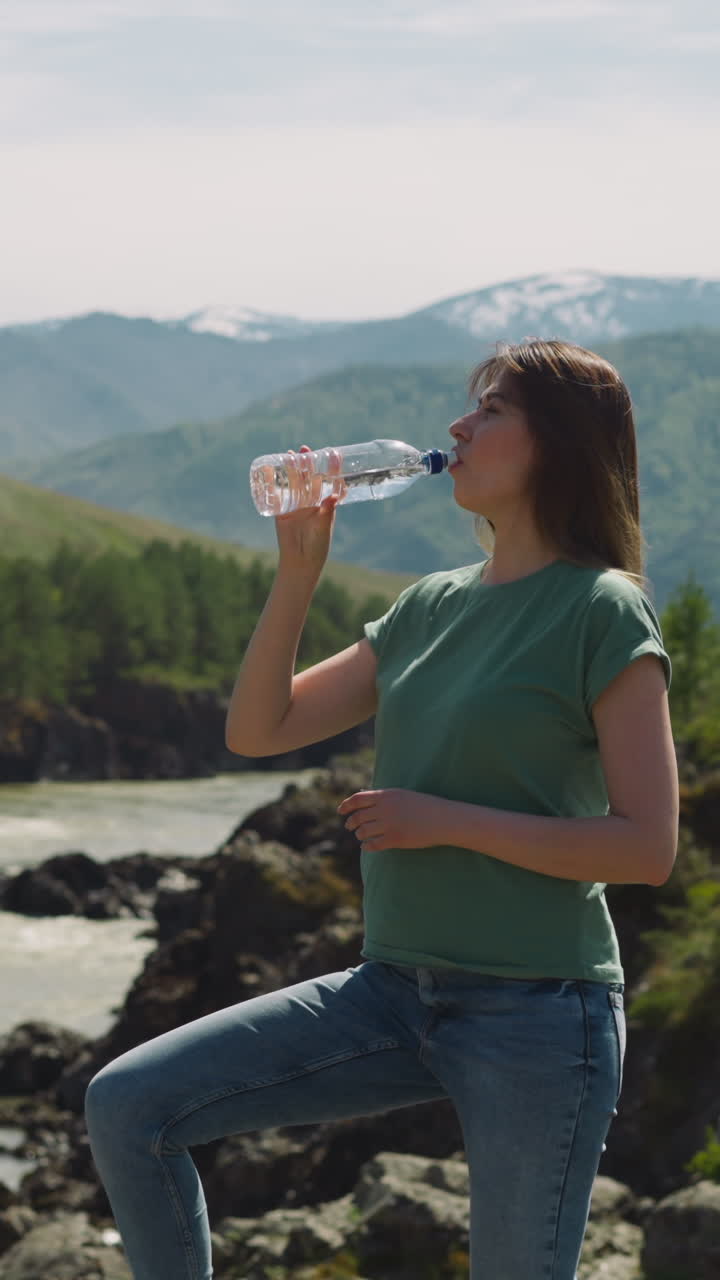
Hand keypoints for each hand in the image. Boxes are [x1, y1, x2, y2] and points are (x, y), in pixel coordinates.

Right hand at [274, 445, 345, 575]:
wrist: (300, 560)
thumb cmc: (318, 545)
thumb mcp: (324, 527)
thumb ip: (328, 512)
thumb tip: (332, 496)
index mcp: (324, 503)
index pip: (328, 481)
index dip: (331, 467)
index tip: (333, 452)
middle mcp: (310, 502)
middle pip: (308, 477)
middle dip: (307, 463)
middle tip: (305, 448)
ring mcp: (295, 505)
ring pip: (293, 482)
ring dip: (291, 468)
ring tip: (289, 454)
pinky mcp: (281, 511)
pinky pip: (276, 494)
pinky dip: (272, 482)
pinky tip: (270, 470)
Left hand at [336, 788, 441, 851]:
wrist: (442, 819)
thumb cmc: (423, 806)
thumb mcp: (401, 795)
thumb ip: (382, 798)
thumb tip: (362, 798)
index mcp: (386, 795)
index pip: (357, 799)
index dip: (346, 805)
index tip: (340, 811)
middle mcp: (385, 809)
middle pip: (358, 817)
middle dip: (350, 822)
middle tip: (350, 826)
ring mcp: (389, 824)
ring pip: (363, 831)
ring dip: (359, 834)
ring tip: (361, 835)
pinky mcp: (395, 839)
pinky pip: (373, 844)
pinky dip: (366, 846)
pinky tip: (366, 846)